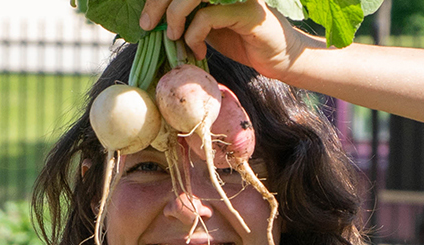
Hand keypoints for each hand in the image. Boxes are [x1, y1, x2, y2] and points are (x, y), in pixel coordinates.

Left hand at [138, 0, 315, 79]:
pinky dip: (193, 35)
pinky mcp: (246, 11)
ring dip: (173, 16)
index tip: (144, 17)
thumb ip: (184, 16)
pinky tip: (197, 50)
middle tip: (147, 24)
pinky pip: (207, 16)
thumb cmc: (241, 41)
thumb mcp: (205, 26)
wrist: (278, 60)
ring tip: (173, 36)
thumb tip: (150, 16)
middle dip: (157, 2)